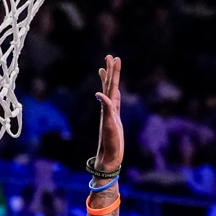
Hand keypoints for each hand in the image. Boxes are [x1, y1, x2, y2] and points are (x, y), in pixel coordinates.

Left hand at [92, 55, 123, 174]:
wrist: (108, 158)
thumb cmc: (110, 144)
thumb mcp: (109, 126)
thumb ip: (106, 110)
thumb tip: (100, 94)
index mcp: (108, 108)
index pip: (111, 86)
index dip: (112, 72)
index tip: (112, 59)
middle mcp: (108, 108)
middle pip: (111, 86)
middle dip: (111, 71)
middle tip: (110, 56)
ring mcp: (111, 114)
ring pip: (111, 92)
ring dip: (110, 80)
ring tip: (107, 68)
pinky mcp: (115, 120)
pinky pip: (115, 103)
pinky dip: (115, 94)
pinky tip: (115, 91)